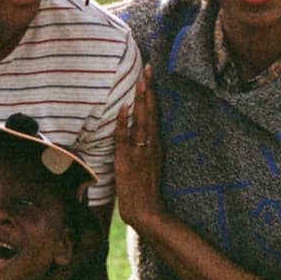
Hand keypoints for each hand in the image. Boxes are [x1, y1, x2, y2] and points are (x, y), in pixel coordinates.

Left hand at [114, 65, 163, 229]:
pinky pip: (125, 138)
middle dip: (149, 89)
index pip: (155, 113)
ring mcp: (140, 152)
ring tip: (141, 81)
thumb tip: (135, 130)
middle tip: (148, 68)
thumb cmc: (144, 189)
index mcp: (156, 144)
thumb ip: (143, 147)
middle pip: (151, 112)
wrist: (147, 211)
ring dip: (141, 100)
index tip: (151, 74)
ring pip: (142, 121)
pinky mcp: (128, 160)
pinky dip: (124, 122)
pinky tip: (124, 108)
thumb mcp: (148, 163)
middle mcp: (150, 145)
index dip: (153, 93)